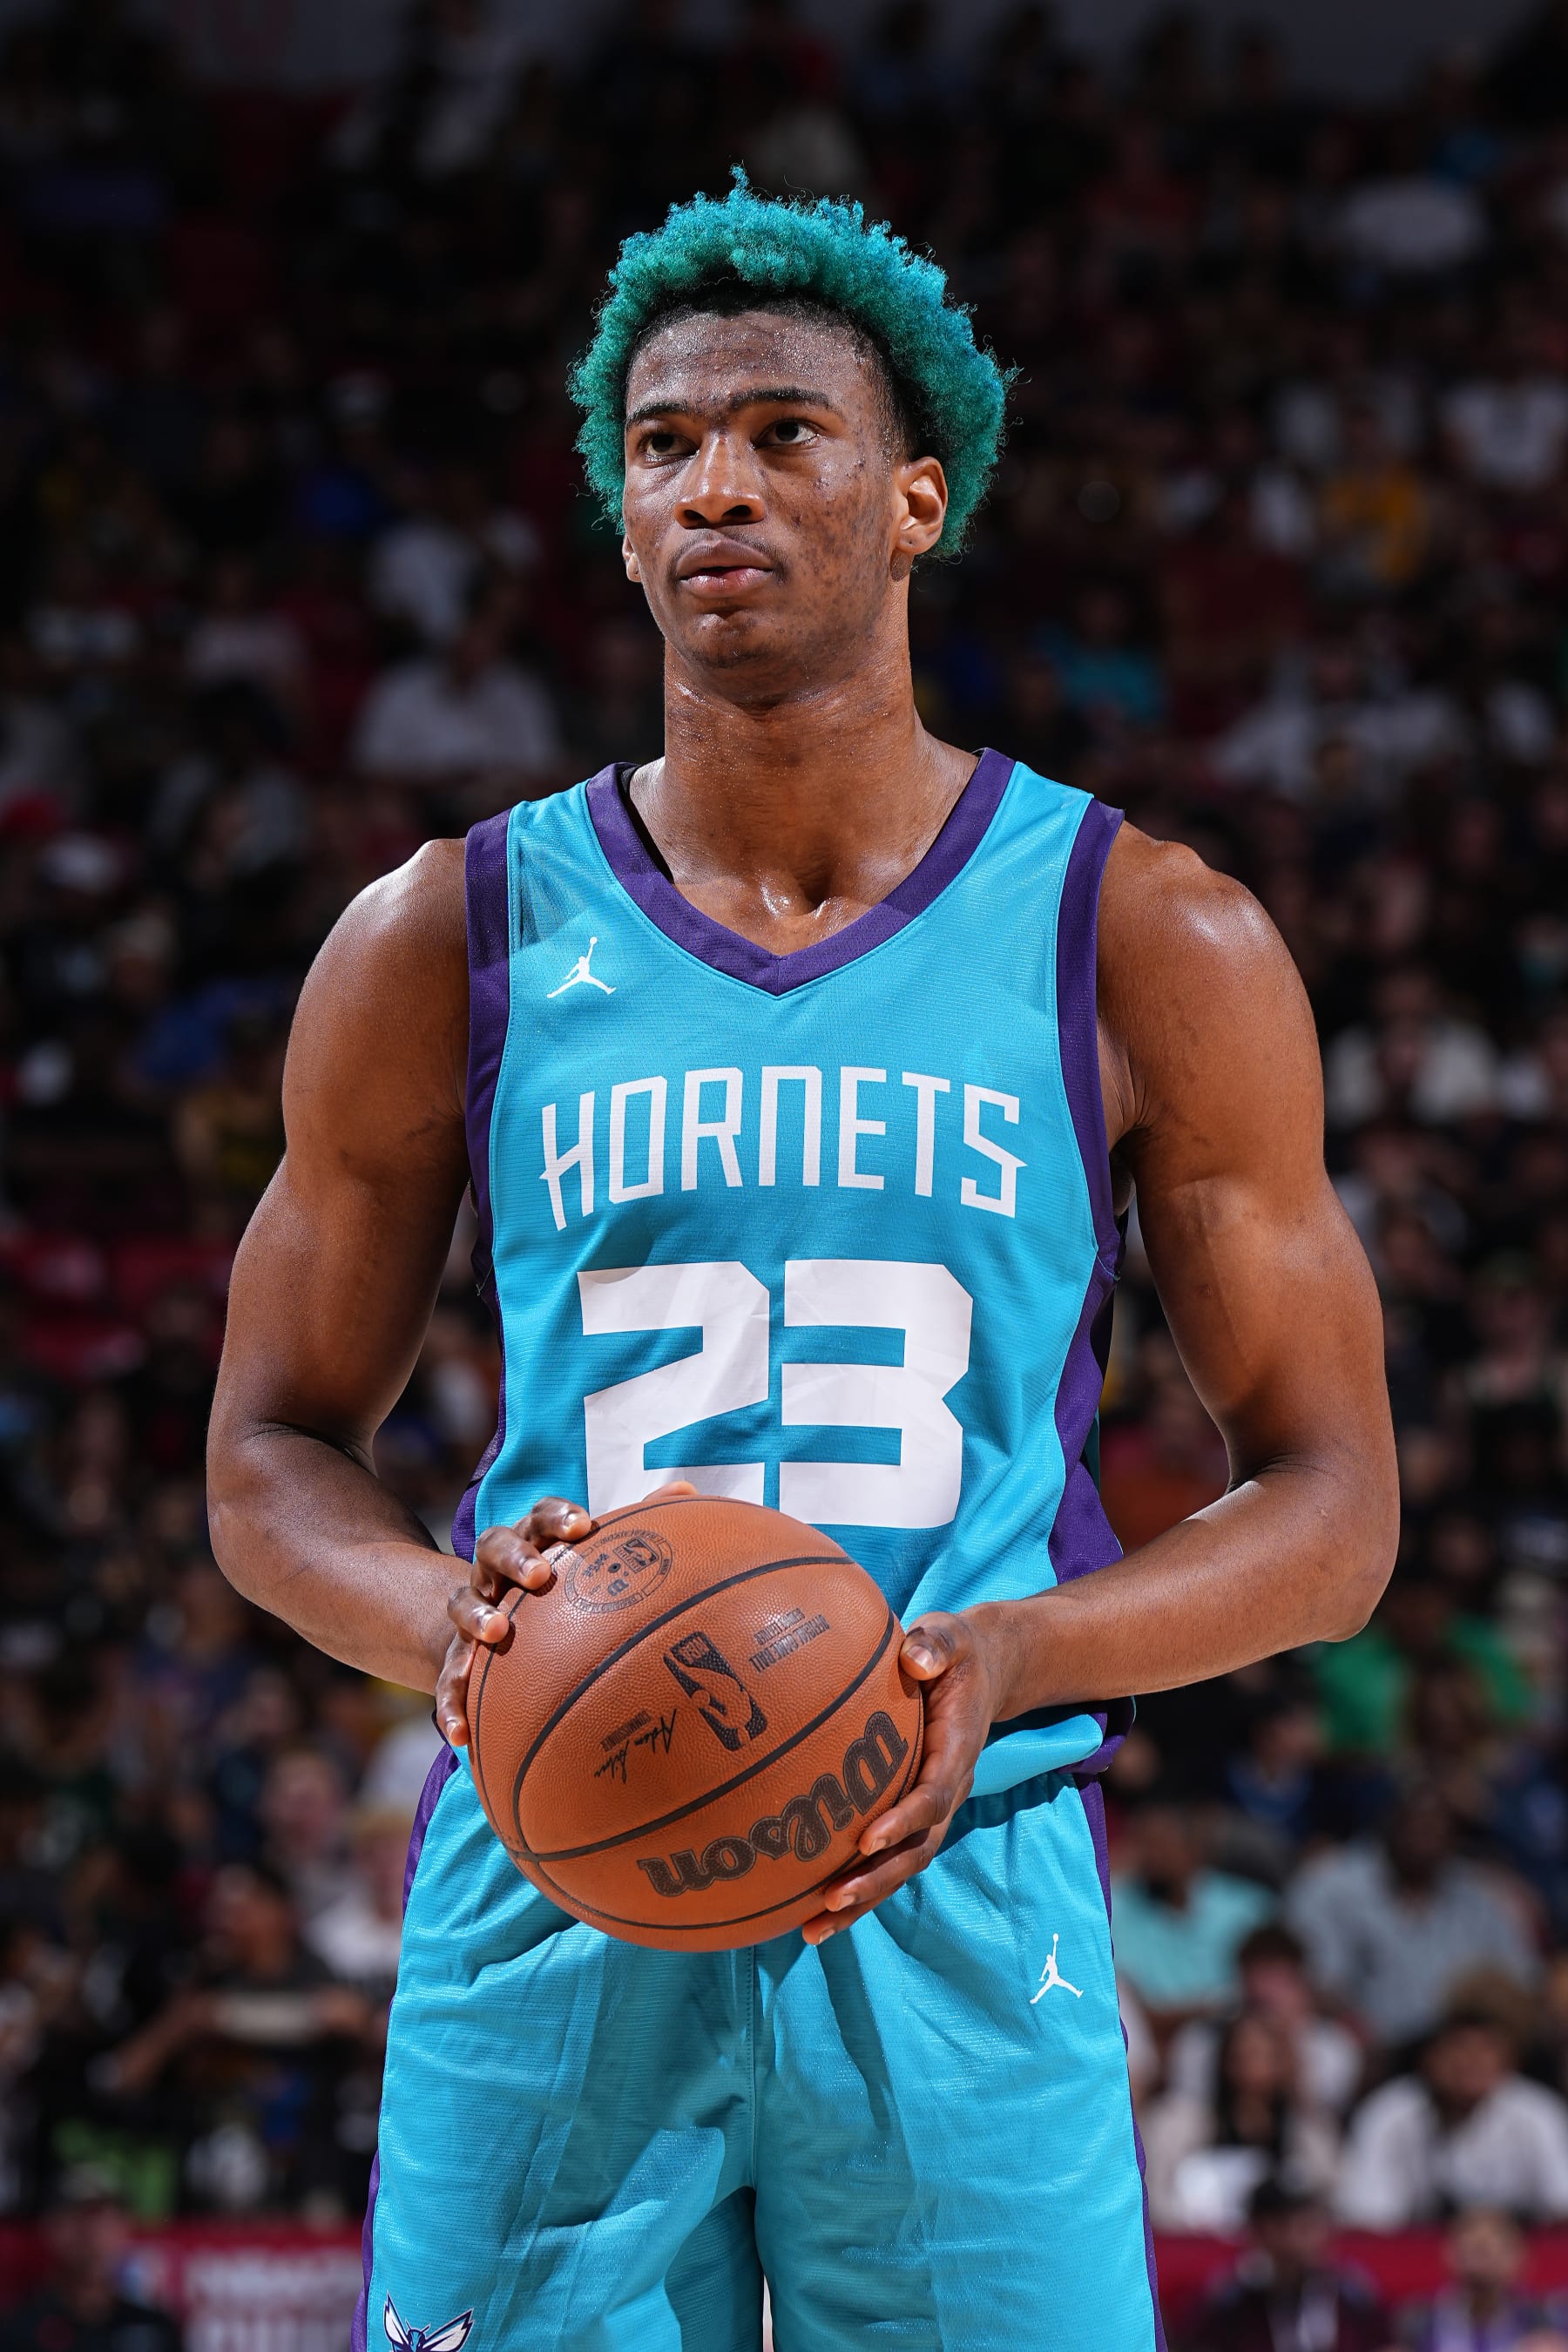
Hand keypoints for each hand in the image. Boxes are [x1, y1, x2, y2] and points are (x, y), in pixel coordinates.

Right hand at [436, 1482, 694, 1745]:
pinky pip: (447, 1680)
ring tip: (496, 1632)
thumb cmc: (560, 1591)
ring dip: (476, 1615)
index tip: (583, 1525)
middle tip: (539, 1573)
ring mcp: (473, 1612)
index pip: (539, 1517)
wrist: (496, 1628)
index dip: (557, 1516)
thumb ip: (634, 1532)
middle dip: (515, 1556)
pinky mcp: (457, 1657)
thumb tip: (685, 1489)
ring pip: (461, 1603)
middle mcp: (496, 1572)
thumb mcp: (591, 1562)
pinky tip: (462, 1733)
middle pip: (493, 1546)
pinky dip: (451, 1704)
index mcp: (532, 1544)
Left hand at [800, 1609, 1004, 1946]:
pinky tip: (807, 1913)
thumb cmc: (954, 1653)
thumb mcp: (950, 1636)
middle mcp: (947, 1790)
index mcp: (956, 1752)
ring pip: (900, 1867)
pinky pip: (885, 1859)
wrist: (981, 1671)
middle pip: (916, 1850)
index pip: (933, 1795)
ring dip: (862, 1901)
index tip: (867, 1838)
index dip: (904, 1820)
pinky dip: (855, 1889)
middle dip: (876, 1880)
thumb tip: (914, 1658)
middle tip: (830, 1899)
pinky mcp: (909, 1814)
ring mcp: (930, 1809)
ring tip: (812, 1929)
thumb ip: (936, 1644)